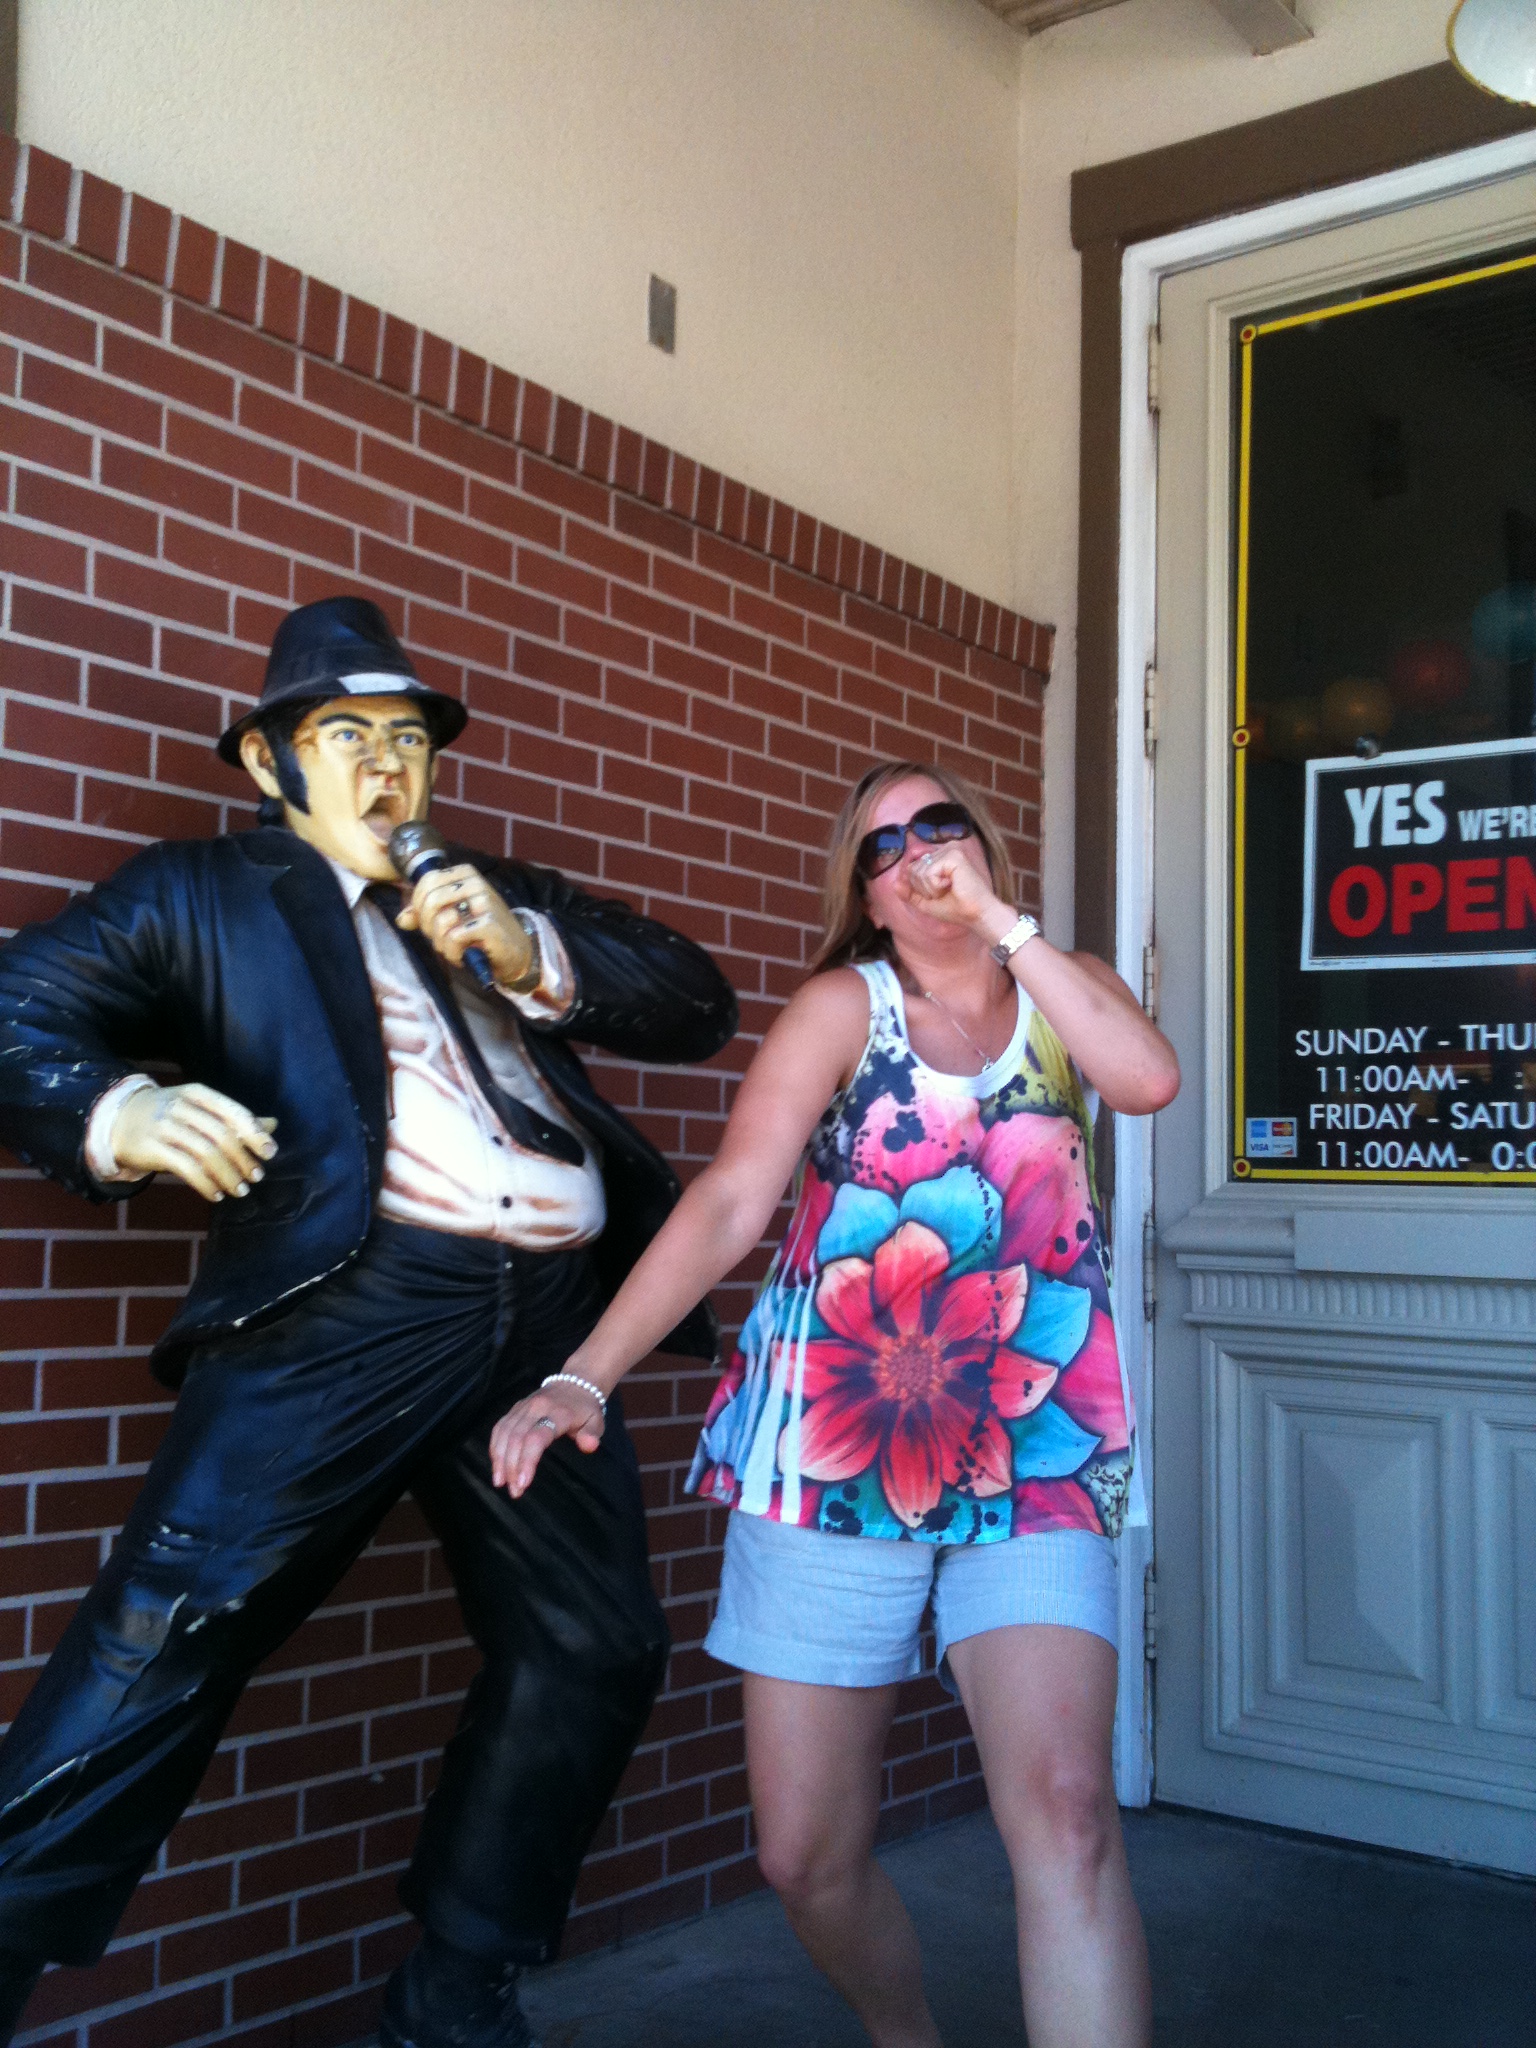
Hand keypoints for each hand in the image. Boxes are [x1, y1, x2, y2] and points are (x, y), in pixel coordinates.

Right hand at [111, 1084, 276, 1201]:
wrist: (116, 1120)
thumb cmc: (169, 1116)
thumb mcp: (200, 1109)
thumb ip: (233, 1118)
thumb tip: (272, 1124)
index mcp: (197, 1094)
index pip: (232, 1112)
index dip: (254, 1133)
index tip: (269, 1153)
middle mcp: (181, 1106)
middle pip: (222, 1135)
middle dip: (243, 1159)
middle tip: (256, 1177)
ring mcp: (164, 1126)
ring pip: (206, 1153)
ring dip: (228, 1175)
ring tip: (241, 1190)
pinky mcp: (152, 1148)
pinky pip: (186, 1168)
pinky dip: (206, 1184)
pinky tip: (217, 1194)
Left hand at [397, 863, 536, 986]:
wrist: (515, 951)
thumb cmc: (478, 932)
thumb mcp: (449, 917)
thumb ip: (424, 915)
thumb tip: (401, 919)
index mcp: (464, 874)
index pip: (426, 882)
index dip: (418, 906)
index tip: (427, 922)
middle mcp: (475, 883)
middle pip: (430, 900)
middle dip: (427, 926)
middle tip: (439, 939)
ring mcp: (484, 902)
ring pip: (440, 921)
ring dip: (441, 943)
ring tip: (454, 948)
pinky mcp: (489, 924)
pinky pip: (453, 938)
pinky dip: (453, 953)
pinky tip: (464, 955)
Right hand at [490, 1378, 605, 1496]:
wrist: (575, 1382)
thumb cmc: (585, 1409)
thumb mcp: (596, 1421)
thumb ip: (592, 1435)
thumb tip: (589, 1446)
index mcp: (558, 1413)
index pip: (537, 1437)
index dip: (527, 1460)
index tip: (524, 1483)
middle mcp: (536, 1408)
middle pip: (516, 1438)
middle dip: (511, 1467)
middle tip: (515, 1491)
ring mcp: (523, 1406)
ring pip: (504, 1433)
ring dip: (499, 1459)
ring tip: (500, 1482)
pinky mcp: (515, 1408)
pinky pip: (500, 1427)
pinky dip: (495, 1447)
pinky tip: (496, 1465)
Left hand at [901, 844, 1007, 933]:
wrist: (976, 915)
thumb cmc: (956, 909)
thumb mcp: (926, 902)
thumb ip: (910, 893)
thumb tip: (894, 883)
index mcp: (940, 857)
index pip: (912, 869)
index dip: (920, 888)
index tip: (941, 894)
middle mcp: (945, 849)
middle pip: (913, 869)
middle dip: (925, 888)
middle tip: (946, 892)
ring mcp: (950, 849)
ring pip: (919, 871)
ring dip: (931, 889)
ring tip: (950, 889)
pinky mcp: (954, 855)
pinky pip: (928, 873)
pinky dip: (936, 886)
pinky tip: (952, 885)